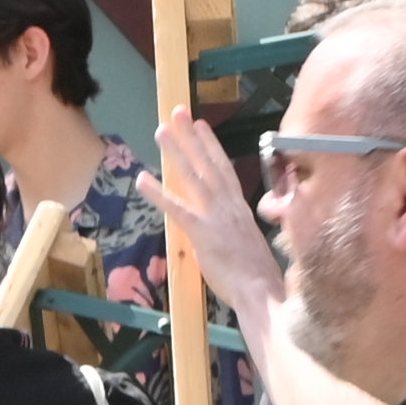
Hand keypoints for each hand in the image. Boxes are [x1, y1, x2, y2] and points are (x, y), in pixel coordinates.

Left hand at [154, 113, 282, 325]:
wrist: (262, 292)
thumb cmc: (258, 276)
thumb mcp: (248, 244)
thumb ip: (235, 230)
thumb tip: (227, 230)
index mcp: (240, 208)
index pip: (224, 169)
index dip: (211, 145)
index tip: (201, 126)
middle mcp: (229, 205)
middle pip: (208, 163)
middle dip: (192, 136)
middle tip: (178, 112)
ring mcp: (216, 216)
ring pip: (193, 176)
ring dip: (176, 152)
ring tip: (161, 131)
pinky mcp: (203, 232)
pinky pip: (177, 208)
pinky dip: (159, 192)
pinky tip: (142, 180)